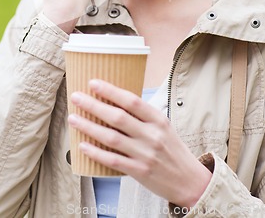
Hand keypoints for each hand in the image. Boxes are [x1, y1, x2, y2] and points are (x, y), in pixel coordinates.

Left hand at [68, 79, 211, 208]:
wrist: (190, 181)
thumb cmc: (173, 149)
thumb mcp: (163, 127)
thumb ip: (143, 116)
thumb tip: (115, 101)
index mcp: (158, 120)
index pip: (132, 101)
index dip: (111, 91)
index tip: (93, 83)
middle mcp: (152, 135)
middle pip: (118, 117)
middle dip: (93, 105)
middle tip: (76, 97)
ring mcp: (145, 154)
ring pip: (112, 138)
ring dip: (89, 127)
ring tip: (73, 118)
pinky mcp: (140, 172)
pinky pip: (113, 160)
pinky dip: (96, 152)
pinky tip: (83, 145)